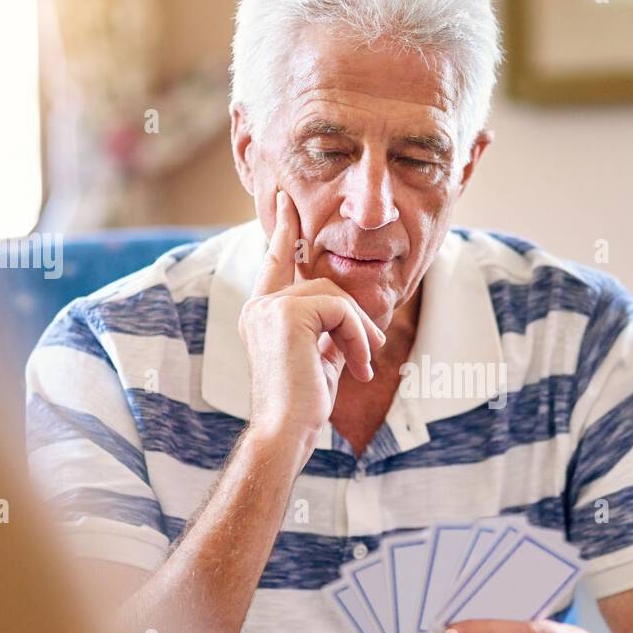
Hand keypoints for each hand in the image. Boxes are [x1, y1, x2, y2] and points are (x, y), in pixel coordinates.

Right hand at [237, 189, 384, 462]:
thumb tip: (355, 315)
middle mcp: (259, 306)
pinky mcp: (287, 314)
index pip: (275, 262)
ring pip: (336, 298)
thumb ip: (330, 329)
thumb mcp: (321, 357)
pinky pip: (341, 310)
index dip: (283, 230)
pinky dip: (358, 339)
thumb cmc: (304, 404)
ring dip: (360, 334)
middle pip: (324, 285)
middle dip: (355, 319)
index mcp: (261, 313)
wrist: (286, 430)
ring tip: (362, 368)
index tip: (287, 202)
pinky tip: (358, 369)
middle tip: (372, 351)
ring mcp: (270, 308)